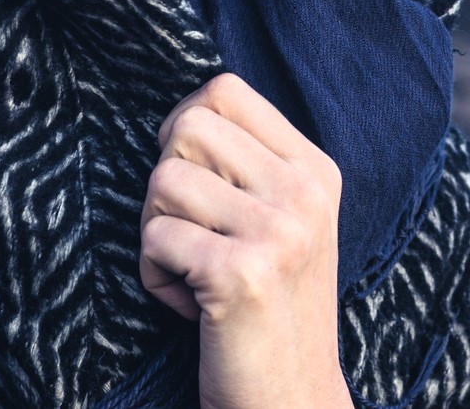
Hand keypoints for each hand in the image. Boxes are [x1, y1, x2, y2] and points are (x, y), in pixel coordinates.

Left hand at [139, 72, 353, 408]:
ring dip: (156, 231)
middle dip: (166, 181)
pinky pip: (154, 237)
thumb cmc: (269, 308)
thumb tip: (181, 114)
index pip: (224, 91)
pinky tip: (190, 305)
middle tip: (190, 233)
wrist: (291, 399)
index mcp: (315, 169)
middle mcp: (305, 192)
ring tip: (192, 271)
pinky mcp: (242, 273)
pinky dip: (153, 275)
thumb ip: (247, 164)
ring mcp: (279, 231)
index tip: (192, 180)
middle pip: (187, 127)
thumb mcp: (283, 221)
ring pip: (163, 180)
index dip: (183, 127)